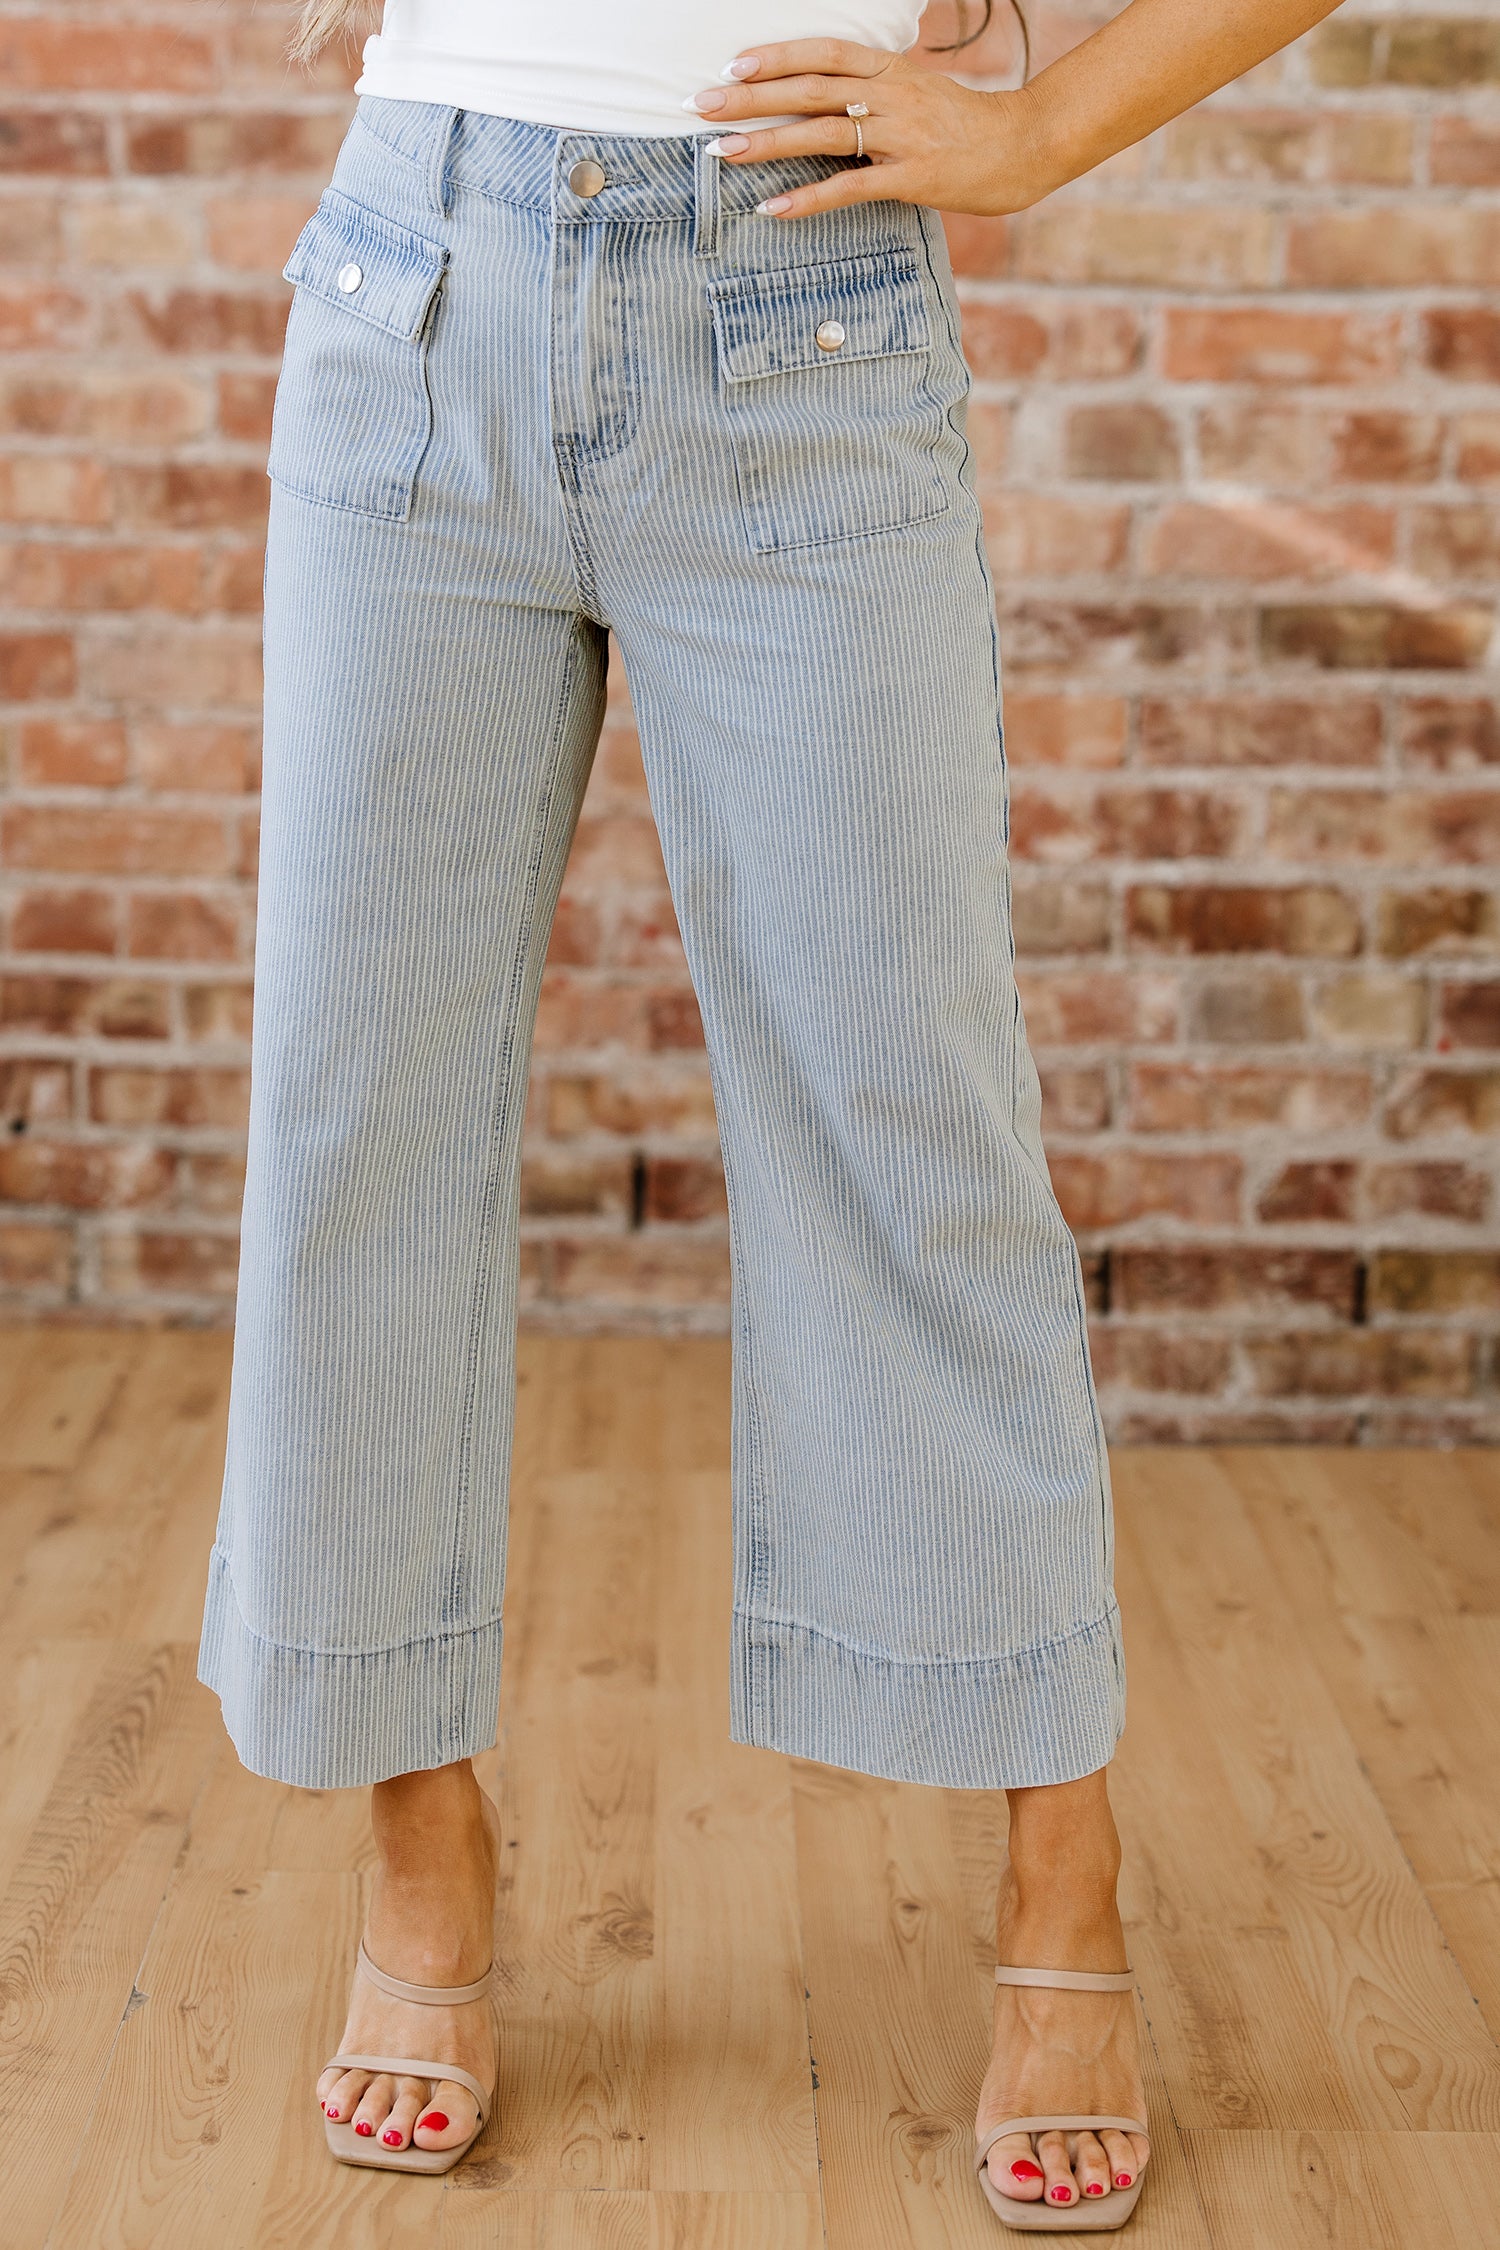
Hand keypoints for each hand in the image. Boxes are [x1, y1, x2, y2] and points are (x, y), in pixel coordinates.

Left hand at [686, 39, 1057, 219]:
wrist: (1026, 146)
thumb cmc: (967, 125)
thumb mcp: (919, 93)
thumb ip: (876, 94)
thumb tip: (833, 101)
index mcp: (891, 70)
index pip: (824, 53)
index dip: (777, 56)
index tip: (733, 66)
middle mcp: (891, 95)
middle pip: (810, 88)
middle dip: (751, 97)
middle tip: (700, 104)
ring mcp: (901, 136)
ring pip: (821, 133)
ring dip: (766, 143)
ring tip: (720, 153)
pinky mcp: (911, 179)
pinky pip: (850, 189)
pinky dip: (808, 199)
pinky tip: (773, 208)